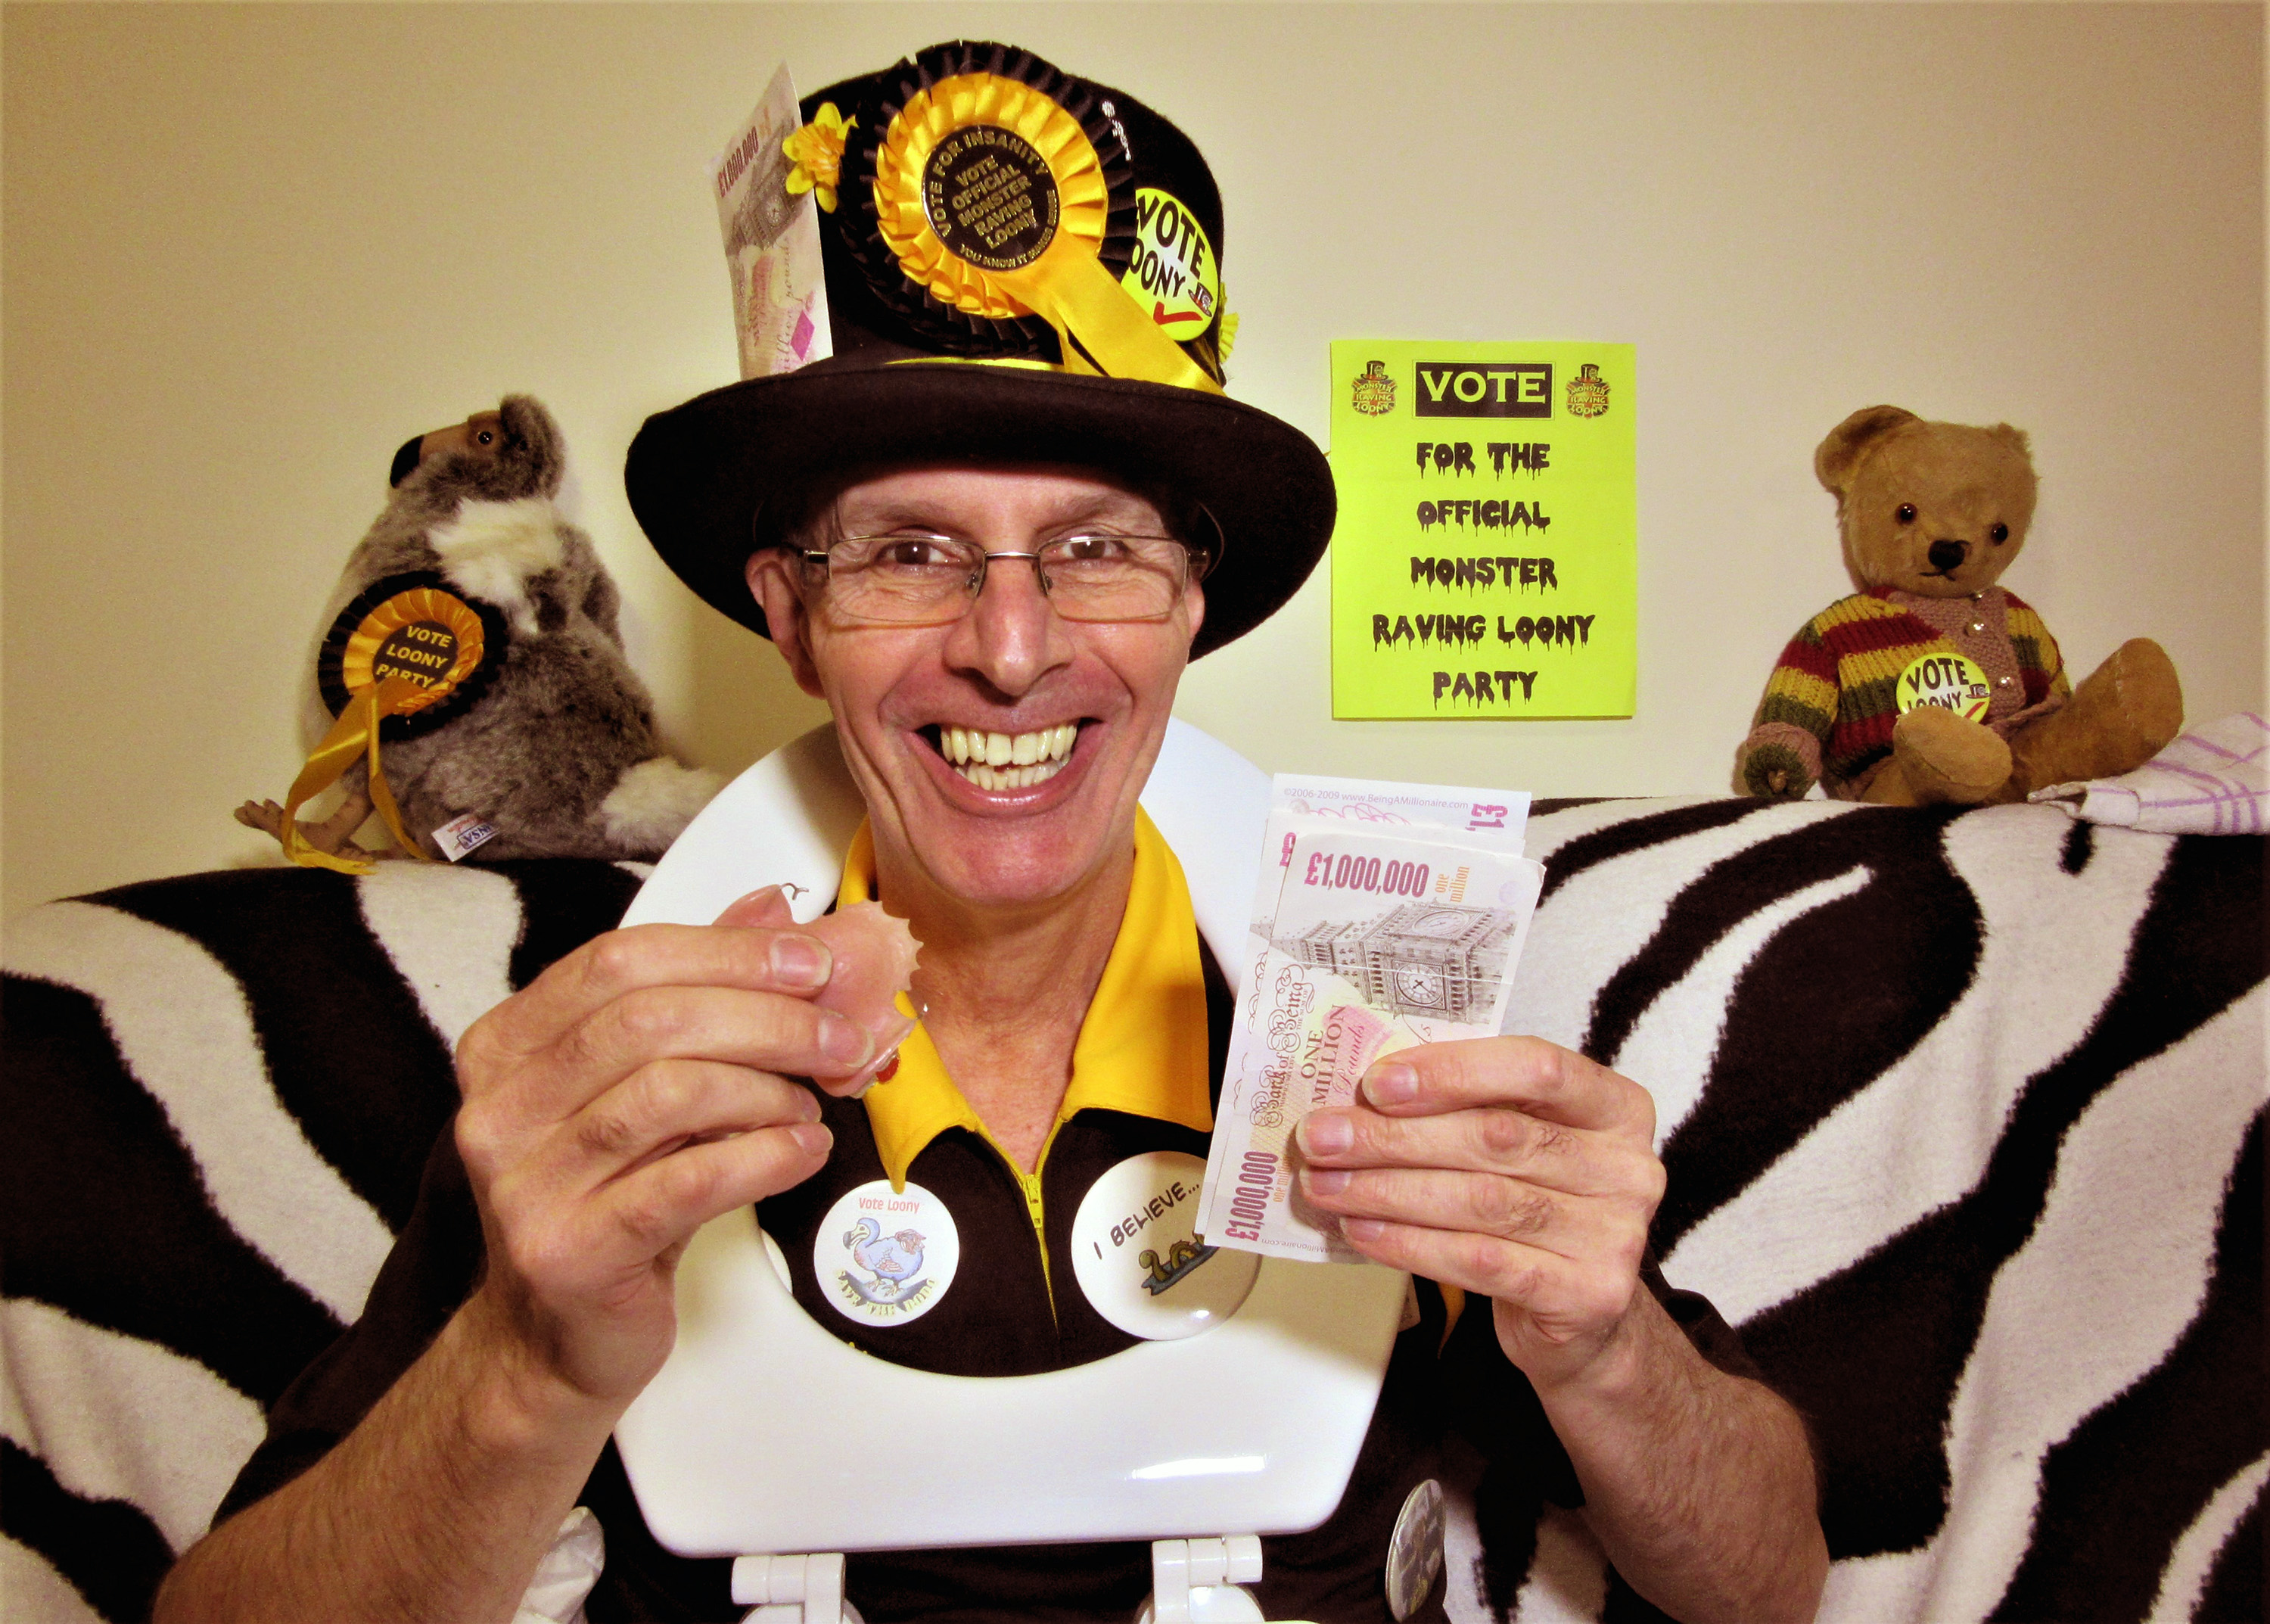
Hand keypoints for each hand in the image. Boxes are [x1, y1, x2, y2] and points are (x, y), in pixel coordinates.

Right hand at [452, 886, 874, 1407]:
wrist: (558, 1339)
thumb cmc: (608, 1202)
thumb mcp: (648, 1086)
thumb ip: (700, 994)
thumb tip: (772, 910)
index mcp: (508, 1045)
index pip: (619, 960)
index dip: (727, 952)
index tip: (809, 963)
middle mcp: (500, 1107)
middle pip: (649, 1021)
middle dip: (766, 1018)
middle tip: (838, 1033)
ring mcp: (525, 1183)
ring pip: (668, 1094)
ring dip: (767, 1087)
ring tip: (812, 1102)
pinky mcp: (568, 1251)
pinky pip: (687, 1182)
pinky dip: (763, 1157)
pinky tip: (801, 1151)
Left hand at [1294, 1036, 1665, 1390]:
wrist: (1585, 1315)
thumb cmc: (1540, 1211)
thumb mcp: (1522, 1146)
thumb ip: (1466, 1112)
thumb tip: (1361, 1097)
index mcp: (1614, 1107)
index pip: (1536, 1068)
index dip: (1453, 1071)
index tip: (1377, 1082)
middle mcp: (1627, 1167)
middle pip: (1496, 1137)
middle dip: (1395, 1136)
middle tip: (1323, 1138)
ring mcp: (1614, 1235)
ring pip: (1481, 1201)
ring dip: (1389, 1191)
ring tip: (1328, 1187)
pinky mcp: (1587, 1294)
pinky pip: (1481, 1261)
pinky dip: (1411, 1244)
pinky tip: (1364, 1232)